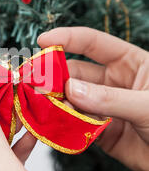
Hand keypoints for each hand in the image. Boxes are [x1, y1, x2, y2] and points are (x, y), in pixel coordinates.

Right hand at [38, 27, 148, 170]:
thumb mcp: (147, 105)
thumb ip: (110, 98)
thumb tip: (71, 90)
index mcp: (129, 63)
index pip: (93, 43)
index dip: (68, 38)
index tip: (44, 40)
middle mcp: (112, 82)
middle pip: (75, 72)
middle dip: (53, 76)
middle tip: (33, 83)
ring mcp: (104, 107)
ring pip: (71, 100)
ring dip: (54, 103)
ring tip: (38, 107)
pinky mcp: (100, 132)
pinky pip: (75, 126)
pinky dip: (62, 127)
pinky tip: (51, 127)